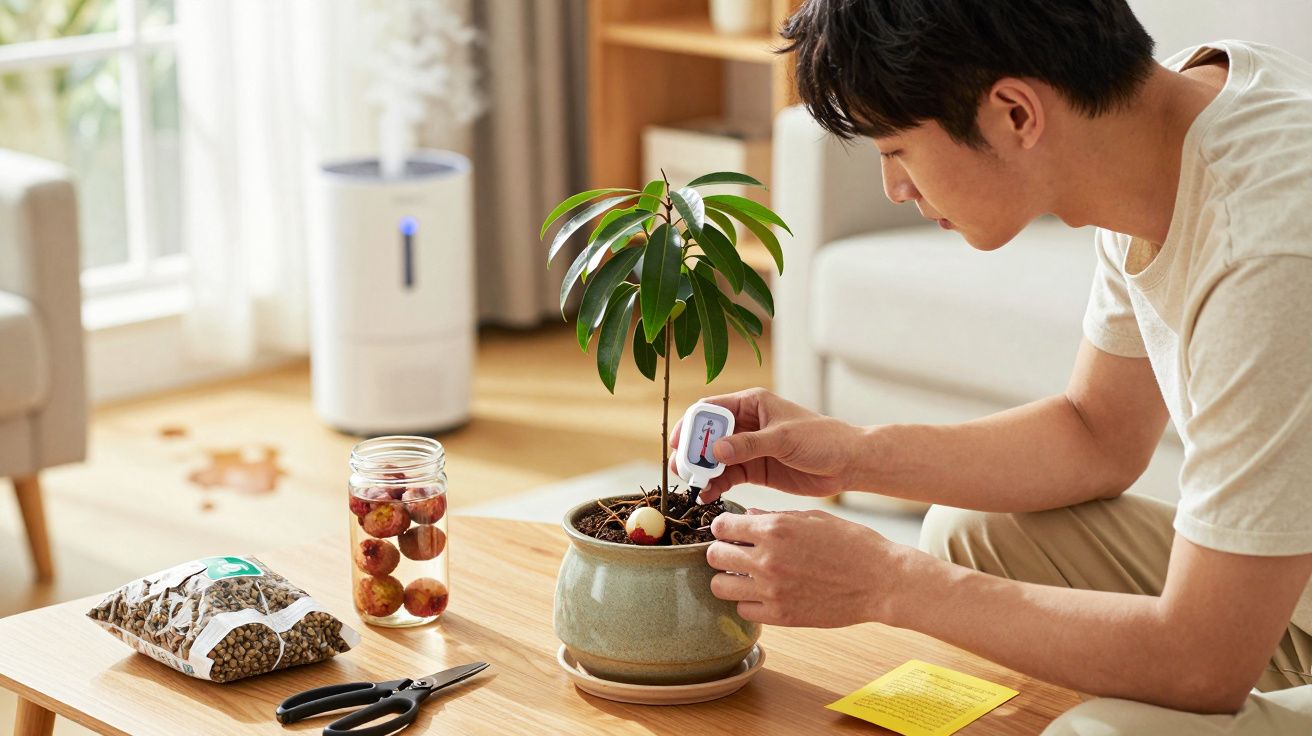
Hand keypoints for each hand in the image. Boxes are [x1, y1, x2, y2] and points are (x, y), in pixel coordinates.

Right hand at [668, 388, 859, 501]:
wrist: (847, 463)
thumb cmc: (822, 439)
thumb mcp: (784, 439)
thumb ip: (749, 445)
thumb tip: (716, 451)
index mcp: (752, 404)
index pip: (711, 409)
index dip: (691, 425)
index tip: (679, 443)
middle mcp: (746, 424)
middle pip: (708, 436)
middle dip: (693, 452)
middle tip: (683, 470)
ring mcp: (748, 448)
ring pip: (715, 458)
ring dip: (702, 471)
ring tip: (694, 486)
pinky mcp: (754, 469)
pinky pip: (727, 476)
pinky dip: (716, 485)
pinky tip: (707, 496)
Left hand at [706, 509, 901, 626]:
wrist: (882, 581)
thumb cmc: (853, 544)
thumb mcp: (813, 517)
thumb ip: (776, 516)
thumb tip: (748, 516)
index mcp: (775, 529)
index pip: (722, 527)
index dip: (724, 528)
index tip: (731, 532)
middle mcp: (767, 559)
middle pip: (714, 556)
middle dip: (721, 552)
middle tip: (736, 553)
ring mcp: (772, 590)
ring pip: (720, 586)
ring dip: (729, 578)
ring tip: (745, 576)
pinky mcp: (781, 616)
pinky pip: (743, 610)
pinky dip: (748, 602)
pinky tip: (763, 594)